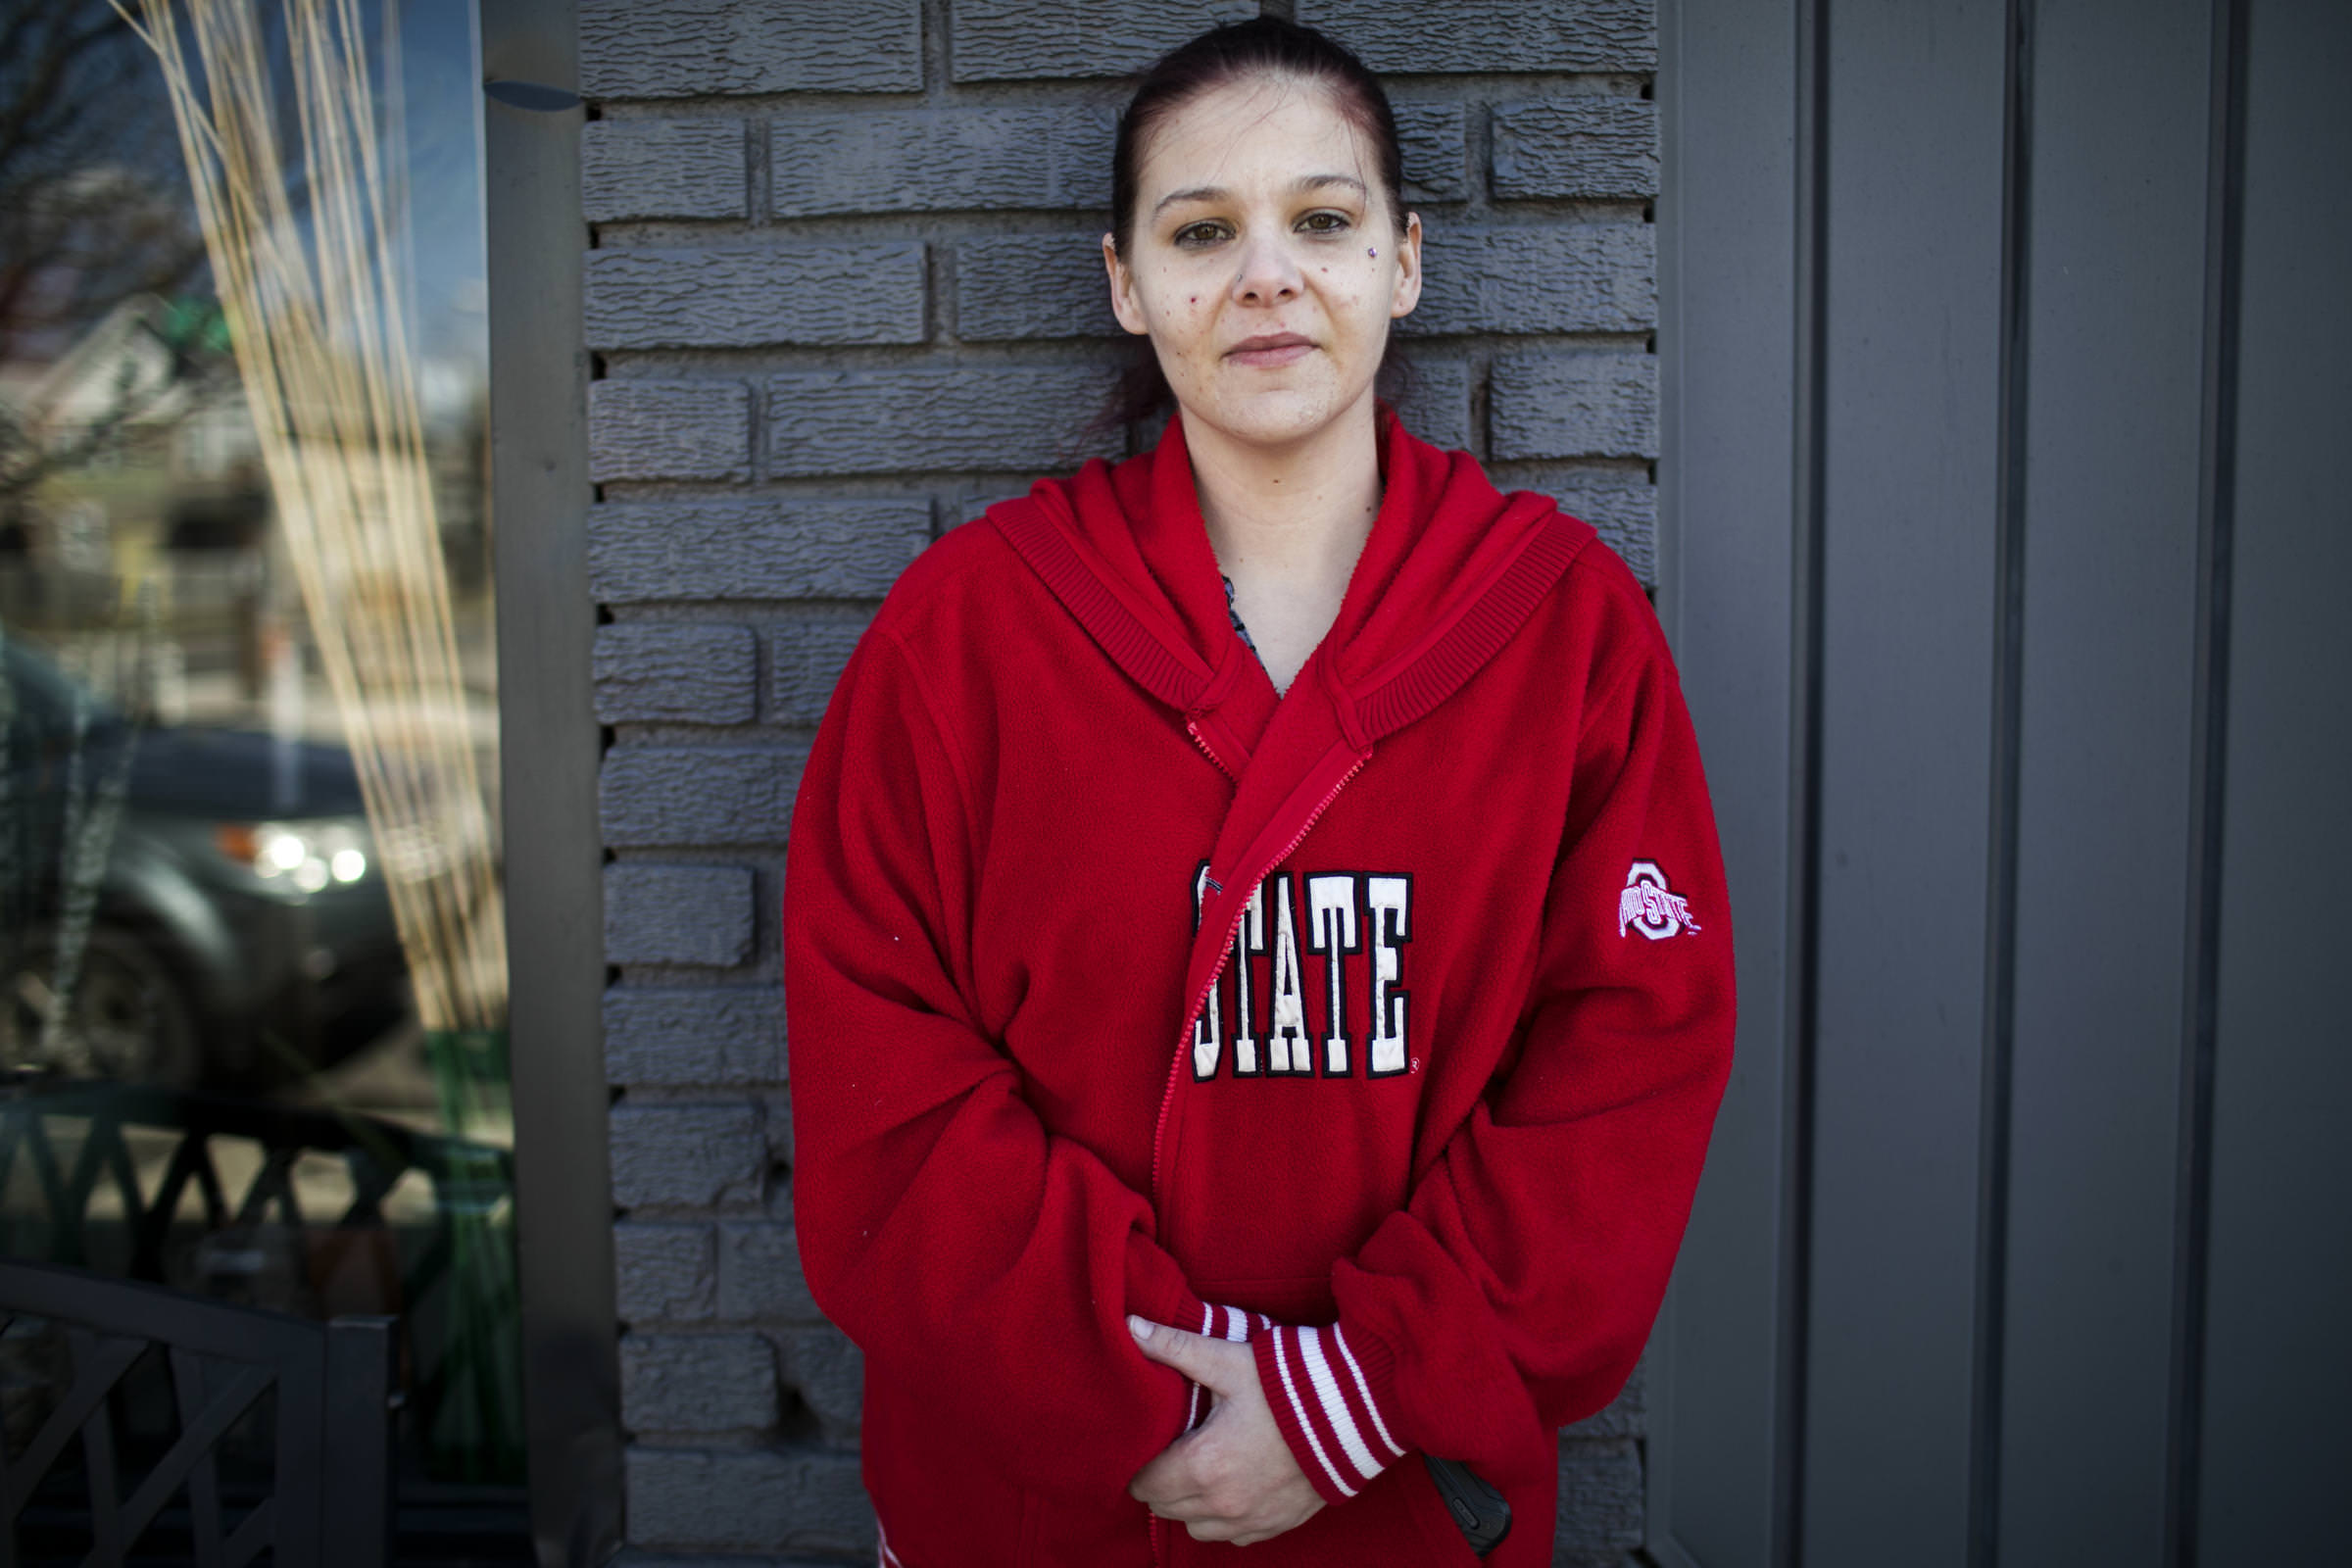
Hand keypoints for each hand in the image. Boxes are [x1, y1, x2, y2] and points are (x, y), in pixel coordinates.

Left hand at [1125, 1315, 1325, 1545]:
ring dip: (1190, 1506)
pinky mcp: (1278, 1524)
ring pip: (1197, 1528)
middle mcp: (1223, 1502)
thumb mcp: (1228, 1360)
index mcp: (1203, 1464)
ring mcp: (1252, 1519)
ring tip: (1199, 1472)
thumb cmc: (1287, 1385)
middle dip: (1161, 1485)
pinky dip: (1225, 1519)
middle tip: (1170, 1454)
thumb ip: (1176, 1347)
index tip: (1147, 1447)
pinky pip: (1234, 1537)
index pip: (1146, 1485)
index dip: (1139, 1466)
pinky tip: (1232, 1488)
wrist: (1354, 1412)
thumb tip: (1131, 1327)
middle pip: (1166, 1509)